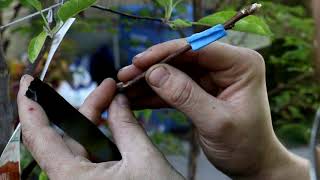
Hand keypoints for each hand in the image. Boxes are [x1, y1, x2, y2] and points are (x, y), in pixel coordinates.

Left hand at [17, 75, 183, 179]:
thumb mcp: (144, 159)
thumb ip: (127, 126)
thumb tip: (118, 100)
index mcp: (73, 179)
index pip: (40, 137)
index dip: (30, 107)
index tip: (27, 82)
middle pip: (68, 137)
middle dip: (89, 108)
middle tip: (108, 87)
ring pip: (81, 146)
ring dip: (98, 123)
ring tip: (115, 101)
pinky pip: (92, 157)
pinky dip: (104, 139)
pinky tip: (117, 125)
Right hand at [118, 39, 308, 178]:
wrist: (252, 164)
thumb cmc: (245, 145)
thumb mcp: (216, 122)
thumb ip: (185, 96)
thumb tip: (154, 73)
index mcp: (241, 64)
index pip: (199, 48)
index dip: (166, 52)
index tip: (140, 62)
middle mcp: (227, 65)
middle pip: (183, 58)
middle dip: (153, 67)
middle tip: (126, 75)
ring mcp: (213, 77)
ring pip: (175, 72)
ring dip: (149, 80)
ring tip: (125, 87)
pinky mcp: (202, 89)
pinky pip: (175, 87)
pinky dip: (156, 93)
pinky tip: (136, 98)